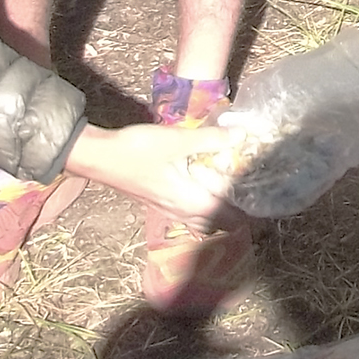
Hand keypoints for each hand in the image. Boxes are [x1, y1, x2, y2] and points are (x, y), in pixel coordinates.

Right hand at [62, 122, 238, 222]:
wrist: (98, 156)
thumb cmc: (137, 150)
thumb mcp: (178, 140)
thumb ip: (211, 139)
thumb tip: (240, 135)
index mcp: (189, 202)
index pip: (227, 217)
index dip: (246, 212)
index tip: (260, 197)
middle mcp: (179, 212)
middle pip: (215, 222)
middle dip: (234, 212)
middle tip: (247, 190)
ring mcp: (166, 209)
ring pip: (200, 218)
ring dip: (216, 209)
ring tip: (228, 188)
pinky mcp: (157, 201)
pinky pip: (187, 211)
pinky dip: (200, 203)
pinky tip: (201, 183)